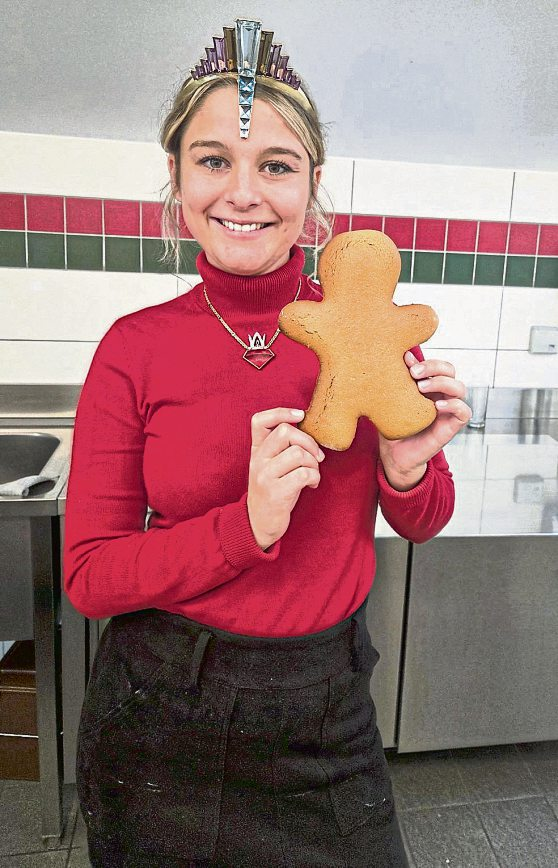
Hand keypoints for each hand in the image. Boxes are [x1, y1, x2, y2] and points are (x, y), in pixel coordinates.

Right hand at [247, 408, 323, 549]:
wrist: (259, 523)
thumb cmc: (273, 490)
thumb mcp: (271, 466)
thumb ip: (282, 448)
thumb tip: (310, 432)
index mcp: (256, 451)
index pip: (260, 421)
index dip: (281, 412)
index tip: (300, 415)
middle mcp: (258, 461)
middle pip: (285, 432)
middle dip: (308, 442)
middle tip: (317, 456)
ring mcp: (265, 476)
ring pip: (298, 453)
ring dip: (314, 463)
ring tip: (313, 473)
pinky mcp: (275, 492)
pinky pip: (304, 474)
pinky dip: (315, 477)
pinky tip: (312, 484)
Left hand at [377, 350, 470, 487]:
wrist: (394, 453)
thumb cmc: (394, 424)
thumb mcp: (394, 399)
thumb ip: (400, 379)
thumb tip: (404, 355)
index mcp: (429, 386)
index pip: (438, 365)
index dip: (427, 362)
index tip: (407, 364)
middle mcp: (442, 394)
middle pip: (450, 371)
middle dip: (434, 367)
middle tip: (414, 374)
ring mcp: (449, 409)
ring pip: (460, 388)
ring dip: (442, 383)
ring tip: (422, 388)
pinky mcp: (452, 426)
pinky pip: (464, 412)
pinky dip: (455, 405)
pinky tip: (437, 406)